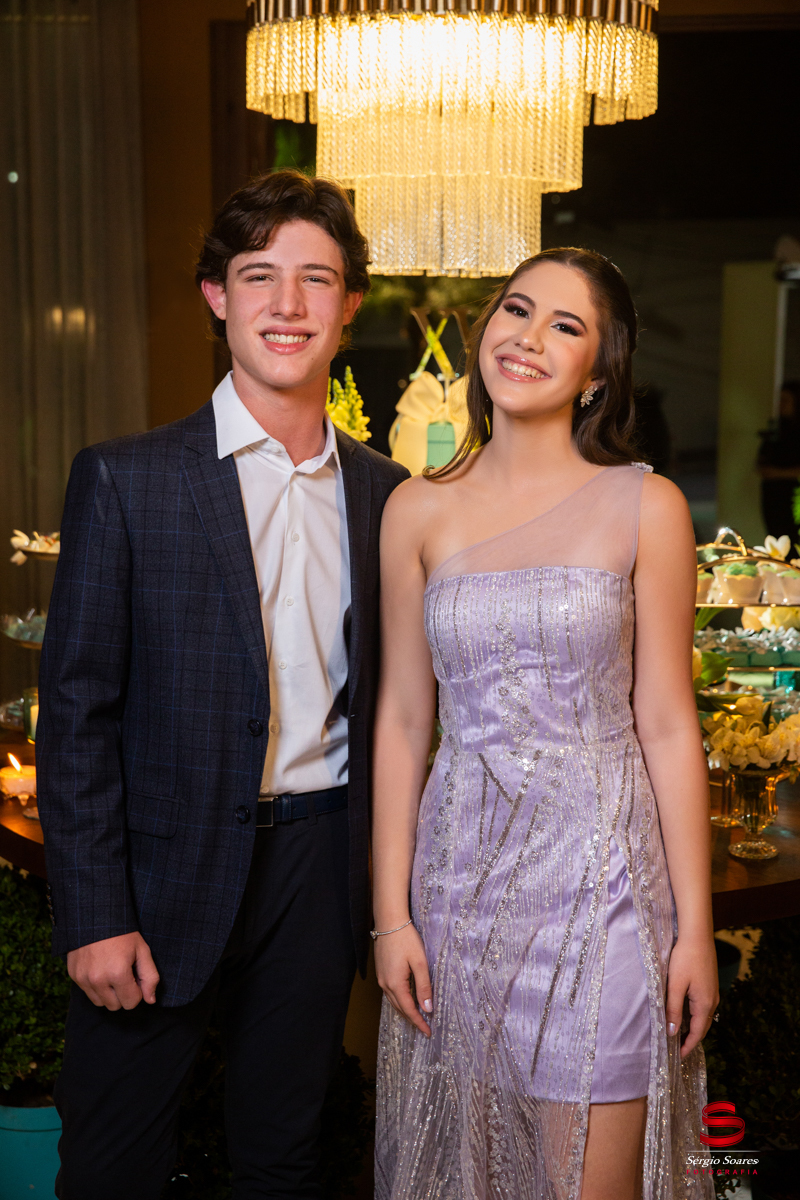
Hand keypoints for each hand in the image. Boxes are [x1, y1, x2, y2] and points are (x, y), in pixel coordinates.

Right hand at [67, 932, 159, 1010]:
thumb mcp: (142, 950)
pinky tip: (100, 969)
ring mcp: (83, 979)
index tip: (135, 975)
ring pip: (101, 1003)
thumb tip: (150, 1000)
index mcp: (118, 974)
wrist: (95, 915)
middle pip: (116, 1006)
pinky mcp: (73, 976)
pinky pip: (88, 993)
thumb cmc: (123, 933)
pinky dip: (96, 987)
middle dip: (123, 994)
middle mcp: (98, 980)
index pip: (131, 1003)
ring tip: (112, 972)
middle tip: (125, 974)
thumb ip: (150, 977)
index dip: (137, 991)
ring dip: (109, 993)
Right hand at [374, 922, 431, 1037]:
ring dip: (405, 1010)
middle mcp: (385, 984)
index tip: (428, 1033)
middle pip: (399, 1008)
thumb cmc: (406, 940)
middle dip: (412, 1019)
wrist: (389, 922)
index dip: (419, 1022)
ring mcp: (381, 978)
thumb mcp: (420, 962)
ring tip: (417, 1017)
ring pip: (394, 1001)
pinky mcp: (381, 972)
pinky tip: (406, 999)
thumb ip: (424, 986)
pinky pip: (390, 993)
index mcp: (395, 984)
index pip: (408, 1010)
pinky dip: (399, 1000)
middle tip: (425, 1028)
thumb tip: (427, 1008)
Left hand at [665, 935, 718, 1058]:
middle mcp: (713, 1001)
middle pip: (703, 1027)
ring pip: (703, 1017)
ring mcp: (713, 992)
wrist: (697, 936)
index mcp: (704, 1004)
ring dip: (693, 1028)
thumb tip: (673, 1032)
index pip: (697, 1033)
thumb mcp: (675, 986)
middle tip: (678, 1049)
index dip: (688, 1046)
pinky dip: (695, 1016)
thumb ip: (674, 1010)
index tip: (678, 1057)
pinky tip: (685, 1014)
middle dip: (691, 1039)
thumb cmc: (684, 959)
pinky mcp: (710, 984)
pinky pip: (703, 1007)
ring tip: (680, 1035)